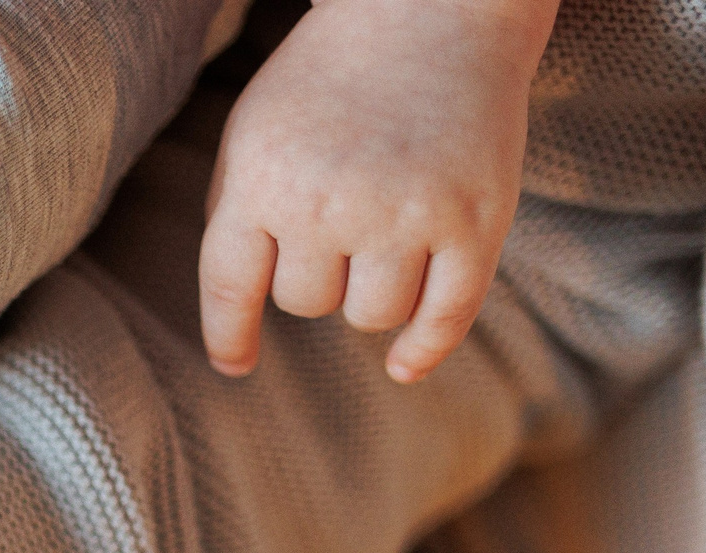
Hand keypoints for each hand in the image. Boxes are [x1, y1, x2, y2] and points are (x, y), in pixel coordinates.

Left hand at [198, 0, 554, 382]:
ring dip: (369, 294)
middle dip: (316, 276)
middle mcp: (330, 202)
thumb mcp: (256, 133)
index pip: (230, 288)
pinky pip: (444, 317)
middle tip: (344, 214)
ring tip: (382, 235)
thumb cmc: (330, 78)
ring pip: (369, 316)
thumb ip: (239, 217)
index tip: (235, 364)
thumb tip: (234, 330)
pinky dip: (421, 349)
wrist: (436, 5)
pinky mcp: (476, 218)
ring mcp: (406, 212)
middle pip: (305, 303)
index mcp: (263, 179)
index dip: (229, 336)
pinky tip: (402, 363)